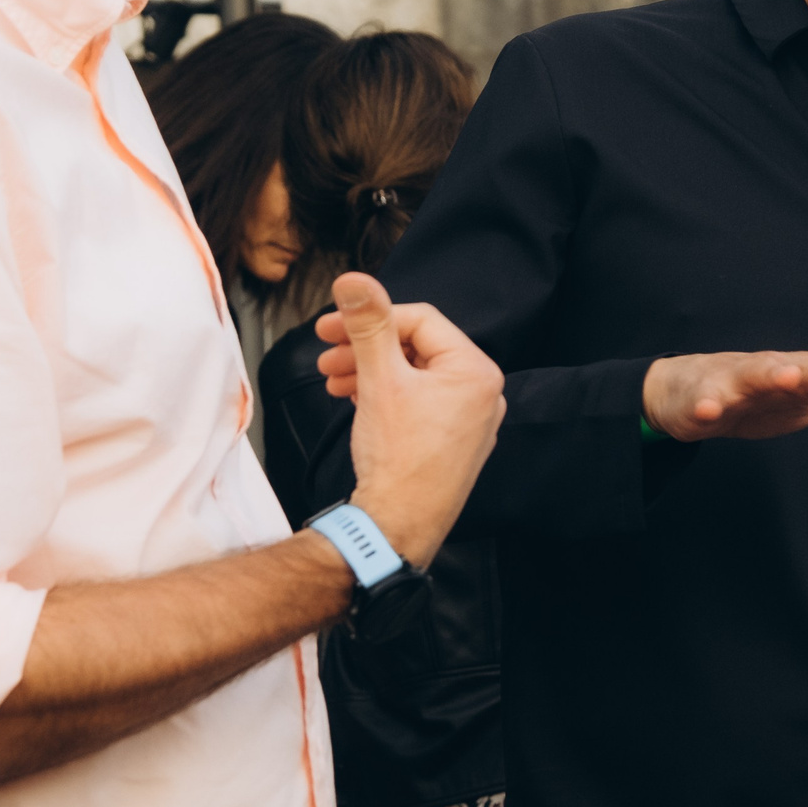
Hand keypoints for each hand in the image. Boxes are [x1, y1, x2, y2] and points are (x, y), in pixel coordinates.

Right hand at [318, 274, 503, 568]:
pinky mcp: (450, 444)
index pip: (420, 320)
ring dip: (369, 371)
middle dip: (365, 347)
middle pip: (415, 348)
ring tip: (332, 380)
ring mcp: (468, 422)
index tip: (329, 326)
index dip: (370, 318)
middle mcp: (482, 395)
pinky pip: (417, 404)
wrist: (395, 527)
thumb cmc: (397, 459)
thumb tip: (354, 279)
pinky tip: (354, 398)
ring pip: (412, 376)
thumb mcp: (379, 380)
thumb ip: (368, 325)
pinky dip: (384, 395)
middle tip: (326, 353)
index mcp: (476, 372)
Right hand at [640, 337, 807, 441]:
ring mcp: (736, 383)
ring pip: (754, 377)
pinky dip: (707, 406)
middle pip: (803, 370)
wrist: (691, 391)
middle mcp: (775, 370)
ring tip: (787, 378)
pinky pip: (704, 404)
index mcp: (806, 372)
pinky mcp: (702, 400)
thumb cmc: (768, 389)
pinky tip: (709, 411)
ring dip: (772, 376)